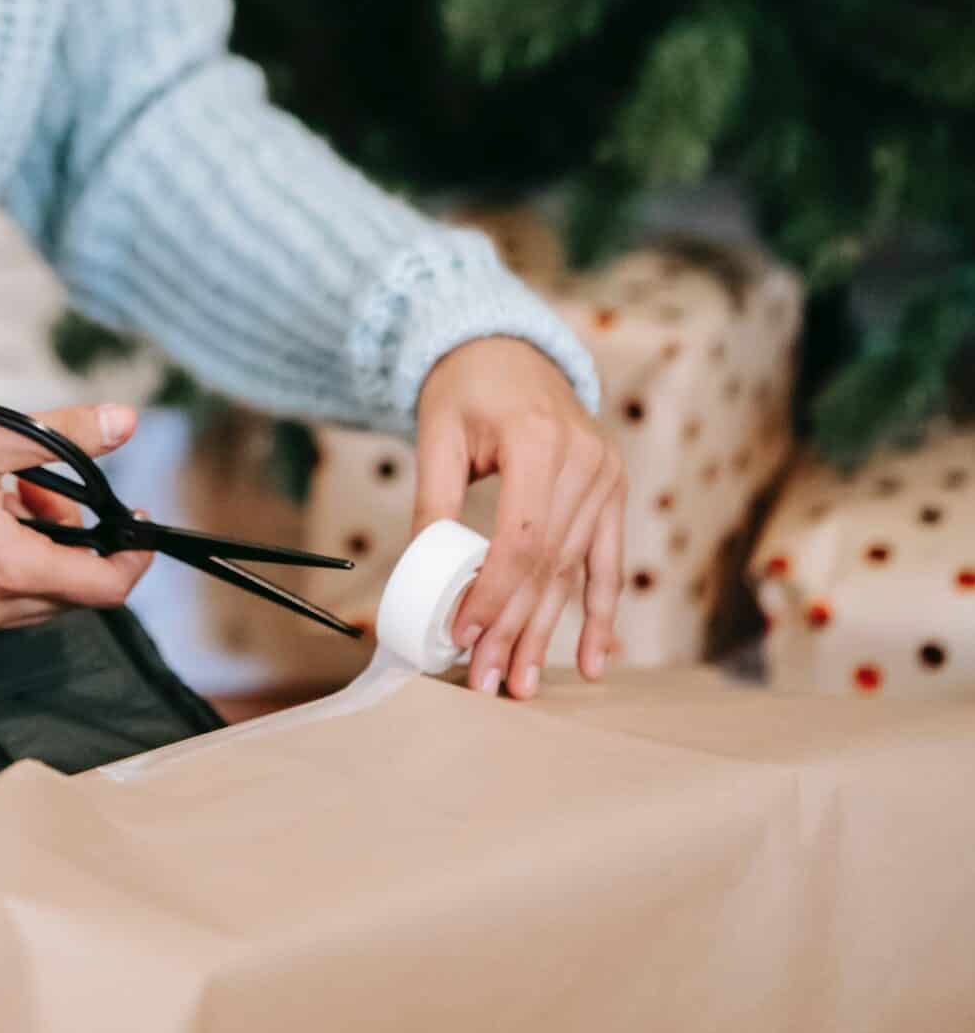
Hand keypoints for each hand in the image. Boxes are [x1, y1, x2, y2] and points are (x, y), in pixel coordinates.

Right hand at [0, 399, 154, 632]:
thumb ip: (64, 434)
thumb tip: (125, 421)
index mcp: (10, 569)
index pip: (103, 588)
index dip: (132, 558)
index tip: (135, 522)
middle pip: (67, 589)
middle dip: (73, 535)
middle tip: (39, 483)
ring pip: (29, 595)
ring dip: (37, 547)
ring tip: (2, 491)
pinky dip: (3, 562)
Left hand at [408, 338, 623, 700]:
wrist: (508, 349)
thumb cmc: (465, 388)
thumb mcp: (437, 434)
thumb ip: (433, 501)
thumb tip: (419, 575)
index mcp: (537, 440)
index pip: (519, 538)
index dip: (493, 593)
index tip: (464, 634)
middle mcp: (582, 459)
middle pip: (548, 564)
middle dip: (516, 629)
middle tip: (490, 682)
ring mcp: (605, 474)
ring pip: (574, 571)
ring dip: (548, 633)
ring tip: (520, 683)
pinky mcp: (612, 488)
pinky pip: (608, 560)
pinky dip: (599, 613)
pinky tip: (591, 661)